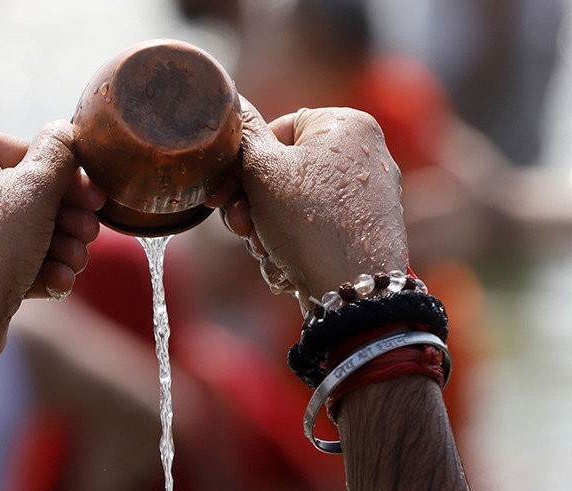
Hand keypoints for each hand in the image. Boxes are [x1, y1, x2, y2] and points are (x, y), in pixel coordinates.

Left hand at [0, 121, 105, 327]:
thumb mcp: (35, 190)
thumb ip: (58, 152)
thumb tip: (65, 130)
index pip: (19, 148)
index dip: (65, 175)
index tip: (94, 196)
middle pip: (21, 191)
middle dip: (65, 216)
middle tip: (92, 231)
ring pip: (16, 227)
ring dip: (56, 244)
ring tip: (77, 262)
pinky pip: (0, 255)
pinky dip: (32, 265)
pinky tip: (57, 282)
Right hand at [221, 100, 407, 308]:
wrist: (354, 290)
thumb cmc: (310, 222)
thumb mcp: (264, 170)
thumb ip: (244, 135)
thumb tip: (233, 103)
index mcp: (347, 125)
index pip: (278, 130)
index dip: (243, 163)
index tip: (222, 193)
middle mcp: (365, 155)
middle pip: (283, 172)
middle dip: (252, 206)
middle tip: (239, 227)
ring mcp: (365, 196)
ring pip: (293, 206)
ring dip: (267, 232)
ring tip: (266, 251)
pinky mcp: (361, 231)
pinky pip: (314, 228)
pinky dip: (293, 247)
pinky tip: (285, 266)